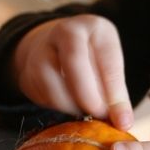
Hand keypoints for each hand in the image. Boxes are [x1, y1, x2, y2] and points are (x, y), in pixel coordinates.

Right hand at [13, 14, 133, 129]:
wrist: (59, 48)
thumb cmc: (94, 61)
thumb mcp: (111, 69)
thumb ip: (117, 95)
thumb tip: (123, 122)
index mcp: (95, 27)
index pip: (107, 59)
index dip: (114, 93)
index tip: (121, 119)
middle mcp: (65, 30)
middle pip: (74, 61)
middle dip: (88, 96)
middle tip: (99, 115)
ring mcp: (41, 47)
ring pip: (50, 79)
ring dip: (69, 104)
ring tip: (85, 113)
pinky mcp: (27, 68)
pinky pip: (38, 92)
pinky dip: (55, 106)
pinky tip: (68, 107)